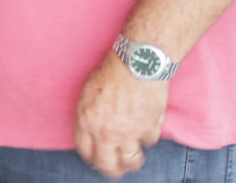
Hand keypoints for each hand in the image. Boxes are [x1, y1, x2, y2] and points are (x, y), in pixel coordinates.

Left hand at [75, 56, 165, 177]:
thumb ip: (88, 117)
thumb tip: (91, 133)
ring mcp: (129, 133)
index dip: (92, 159)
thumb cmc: (110, 74)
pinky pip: (149, 143)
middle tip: (116, 170)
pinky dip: (148, 139)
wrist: (136, 65)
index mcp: (86, 122)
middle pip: (108, 165)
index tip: (96, 160)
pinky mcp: (149, 129)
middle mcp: (106, 133)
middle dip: (112, 171)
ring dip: (132, 162)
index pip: (86, 153)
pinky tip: (146, 133)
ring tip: (133, 161)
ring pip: (131, 161)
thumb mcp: (87, 95)